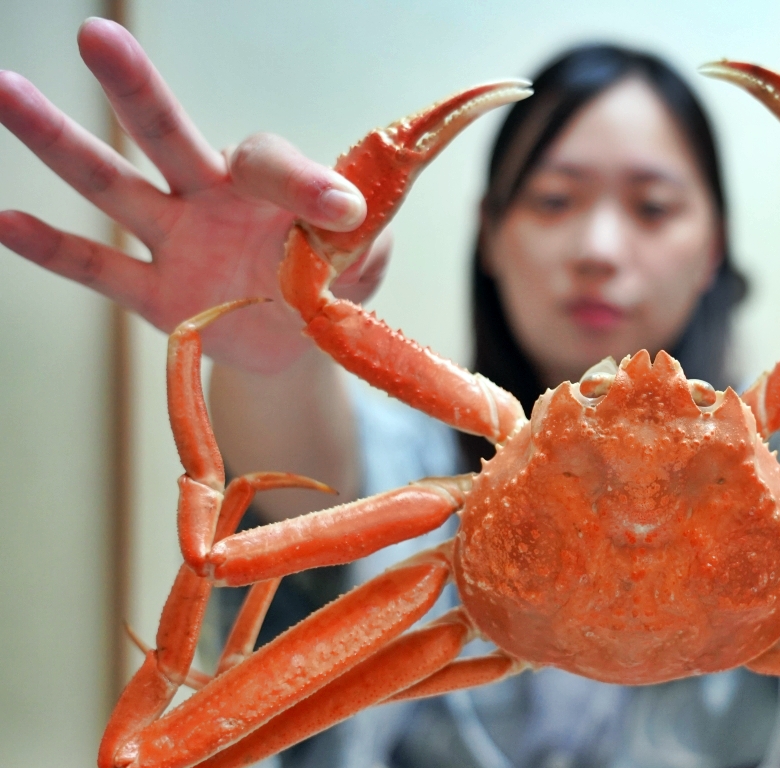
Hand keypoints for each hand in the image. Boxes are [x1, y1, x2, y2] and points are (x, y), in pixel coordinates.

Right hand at [0, 17, 388, 371]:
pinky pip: (98, 269)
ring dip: (61, 142)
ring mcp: (176, 240)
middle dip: (134, 88)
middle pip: (166, 135)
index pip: (271, 164)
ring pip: (112, 185)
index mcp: (268, 186)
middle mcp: (211, 197)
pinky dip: (53, 250)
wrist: (296, 341)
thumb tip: (356, 215)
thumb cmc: (330, 281)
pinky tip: (4, 219)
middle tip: (97, 34)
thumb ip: (363, 239)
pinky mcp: (154, 295)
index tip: (343, 210)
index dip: (305, 183)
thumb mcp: (362, 261)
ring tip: (6, 89)